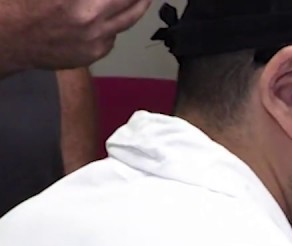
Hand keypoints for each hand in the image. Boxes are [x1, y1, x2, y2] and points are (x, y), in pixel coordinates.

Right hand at [0, 0, 151, 74]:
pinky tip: (110, 16)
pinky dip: (114, 24)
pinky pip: (113, 36)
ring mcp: (95, 39)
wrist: (6, 40)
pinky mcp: (93, 54)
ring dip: (138, 5)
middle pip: (131, 2)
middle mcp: (91, 18)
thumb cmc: (21, 5)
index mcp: (77, 0)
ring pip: (129, 19)